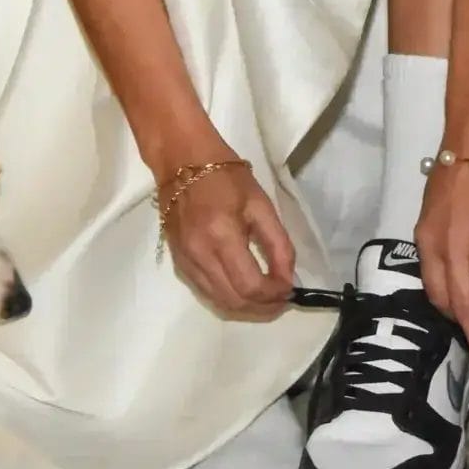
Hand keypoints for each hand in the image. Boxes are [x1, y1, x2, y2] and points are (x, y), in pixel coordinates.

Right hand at [160, 163, 295, 320]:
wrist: (181, 160)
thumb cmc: (226, 177)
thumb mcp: (261, 204)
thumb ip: (278, 244)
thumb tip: (288, 278)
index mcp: (222, 236)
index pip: (250, 286)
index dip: (274, 294)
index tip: (290, 289)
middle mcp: (200, 255)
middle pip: (234, 302)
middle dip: (263, 307)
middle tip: (282, 298)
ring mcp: (185, 261)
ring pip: (219, 302)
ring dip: (246, 308)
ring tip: (266, 298)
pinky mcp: (179, 263)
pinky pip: (206, 292)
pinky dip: (228, 298)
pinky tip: (243, 289)